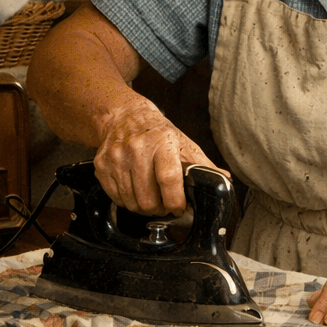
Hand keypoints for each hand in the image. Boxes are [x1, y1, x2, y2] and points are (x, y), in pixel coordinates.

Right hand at [93, 97, 224, 215]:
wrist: (125, 117)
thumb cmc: (158, 133)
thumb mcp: (184, 144)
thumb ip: (203, 165)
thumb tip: (224, 180)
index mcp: (163, 142)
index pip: (168, 178)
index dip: (175, 201)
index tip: (179, 208)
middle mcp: (137, 149)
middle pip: (148, 198)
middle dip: (160, 209)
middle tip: (165, 205)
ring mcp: (117, 158)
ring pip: (132, 203)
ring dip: (144, 208)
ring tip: (152, 198)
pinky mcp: (102, 166)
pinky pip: (116, 199)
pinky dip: (128, 202)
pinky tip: (136, 192)